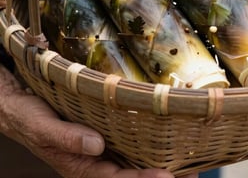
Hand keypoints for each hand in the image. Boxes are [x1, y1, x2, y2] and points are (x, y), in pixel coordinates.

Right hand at [0, 65, 196, 177]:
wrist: (22, 109)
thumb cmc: (31, 118)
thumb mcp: (44, 127)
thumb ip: (68, 138)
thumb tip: (97, 145)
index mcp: (81, 167)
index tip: (167, 177)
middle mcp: (95, 162)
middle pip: (131, 176)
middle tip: (193, 174)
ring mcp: (100, 151)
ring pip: (133, 164)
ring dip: (159, 166)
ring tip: (188, 166)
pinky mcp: (104, 137)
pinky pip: (128, 147)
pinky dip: (147, 149)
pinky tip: (164, 144)